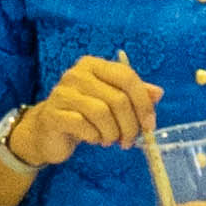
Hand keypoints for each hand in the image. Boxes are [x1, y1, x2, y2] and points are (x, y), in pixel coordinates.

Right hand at [6, 52, 162, 168]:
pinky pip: (84, 126)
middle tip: (130, 140)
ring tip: (111, 141)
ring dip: (113, 133)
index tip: (150, 125)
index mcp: (94, 65)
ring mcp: (62, 93)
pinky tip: (94, 140)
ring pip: (102, 113)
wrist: (47, 131)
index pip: (127, 77)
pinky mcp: (53, 114)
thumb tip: (158, 93)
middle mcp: (77, 74)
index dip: (143, 102)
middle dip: (130, 125)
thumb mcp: (111, 102)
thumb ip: (134, 95)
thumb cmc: (83, 114)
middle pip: (117, 99)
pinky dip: (95, 137)